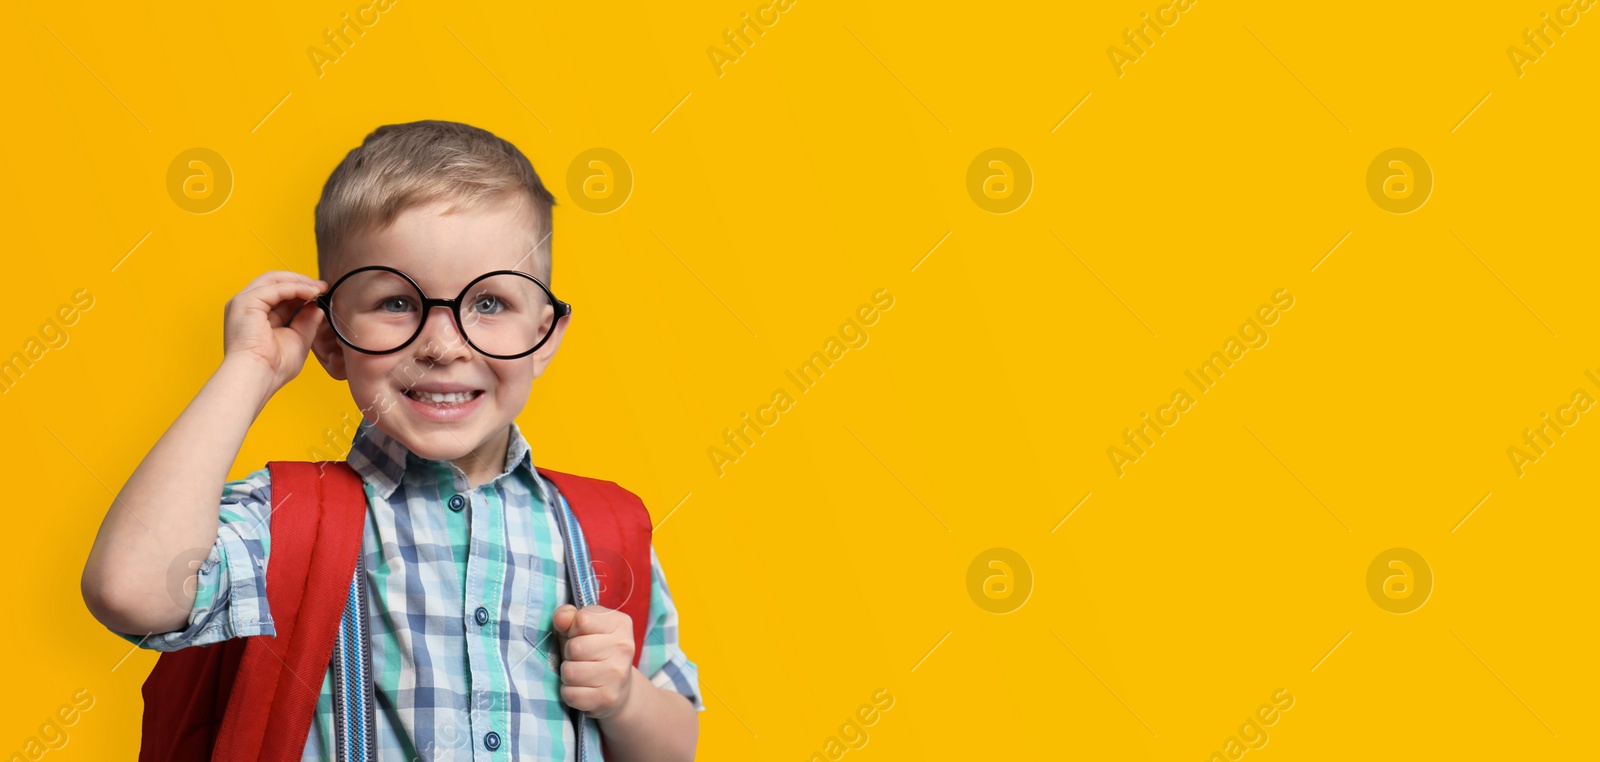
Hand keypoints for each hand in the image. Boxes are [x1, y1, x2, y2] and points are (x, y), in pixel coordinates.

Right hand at [221, 271, 327, 394]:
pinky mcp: (246, 302)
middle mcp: (247, 306)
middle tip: (323, 286)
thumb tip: (317, 308)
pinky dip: (295, 287)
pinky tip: (311, 292)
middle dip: (301, 282)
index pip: (280, 295)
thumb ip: (307, 322)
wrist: (258, 377)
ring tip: (319, 288)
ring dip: (299, 281)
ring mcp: (243, 302)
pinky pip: (275, 287)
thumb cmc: (273, 367)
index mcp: (255, 315)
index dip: (301, 291)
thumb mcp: (298, 339)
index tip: (322, 292)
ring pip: (273, 280)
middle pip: (275, 282)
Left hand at [552, 604, 635, 719]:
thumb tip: (561, 619)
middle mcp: (624, 648)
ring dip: (568, 673)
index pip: (582, 620)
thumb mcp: (582, 627)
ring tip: (580, 673)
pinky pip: (570, 694)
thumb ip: (568, 616)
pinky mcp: (607, 698)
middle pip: (574, 647)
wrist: (620, 688)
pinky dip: (569, 692)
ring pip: (570, 672)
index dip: (573, 629)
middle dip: (569, 653)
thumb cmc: (594, 650)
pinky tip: (582, 688)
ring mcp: (618, 675)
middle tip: (579, 658)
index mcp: (620, 624)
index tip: (581, 635)